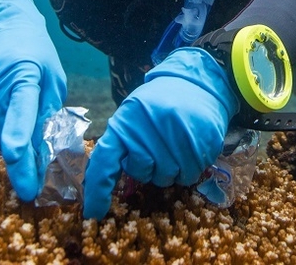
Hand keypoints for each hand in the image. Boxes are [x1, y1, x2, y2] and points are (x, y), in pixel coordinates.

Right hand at [0, 0, 66, 201]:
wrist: (2, 24)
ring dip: (8, 140)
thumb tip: (40, 153)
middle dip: (19, 162)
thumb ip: (47, 113)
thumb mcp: (53, 78)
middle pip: (4, 129)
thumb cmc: (36, 53)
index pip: (20, 107)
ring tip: (23, 124)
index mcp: (24, 73)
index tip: (17, 158)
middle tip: (31, 187)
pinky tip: (6, 115)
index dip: (18, 135)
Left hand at [82, 48, 237, 218]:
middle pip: (143, 174)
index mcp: (125, 122)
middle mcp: (148, 129)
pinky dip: (190, 167)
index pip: (104, 161)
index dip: (97, 190)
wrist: (196, 81)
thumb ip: (122, 143)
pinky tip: (190, 146)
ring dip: (172, 168)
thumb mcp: (133, 114)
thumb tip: (104, 181)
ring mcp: (177, 135)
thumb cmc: (159, 103)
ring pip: (169, 178)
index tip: (94, 213)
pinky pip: (191, 174)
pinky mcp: (201, 141)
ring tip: (175, 144)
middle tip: (157, 147)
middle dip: (149, 168)